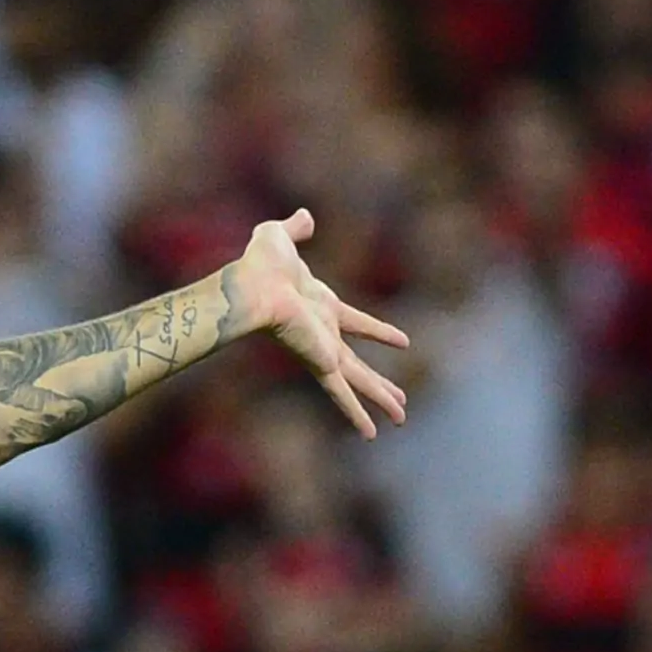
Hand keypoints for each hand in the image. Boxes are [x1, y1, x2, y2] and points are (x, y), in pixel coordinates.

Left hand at [229, 210, 409, 439]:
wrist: (248, 289)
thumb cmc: (257, 264)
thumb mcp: (279, 237)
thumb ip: (295, 228)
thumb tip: (305, 216)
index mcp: (320, 307)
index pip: (356, 322)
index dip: (377, 331)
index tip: (403, 342)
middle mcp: (323, 334)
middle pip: (358, 363)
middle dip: (379, 382)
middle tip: (400, 398)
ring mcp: (322, 351)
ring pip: (359, 382)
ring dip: (380, 400)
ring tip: (402, 418)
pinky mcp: (320, 364)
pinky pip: (342, 394)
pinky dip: (357, 414)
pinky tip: (372, 434)